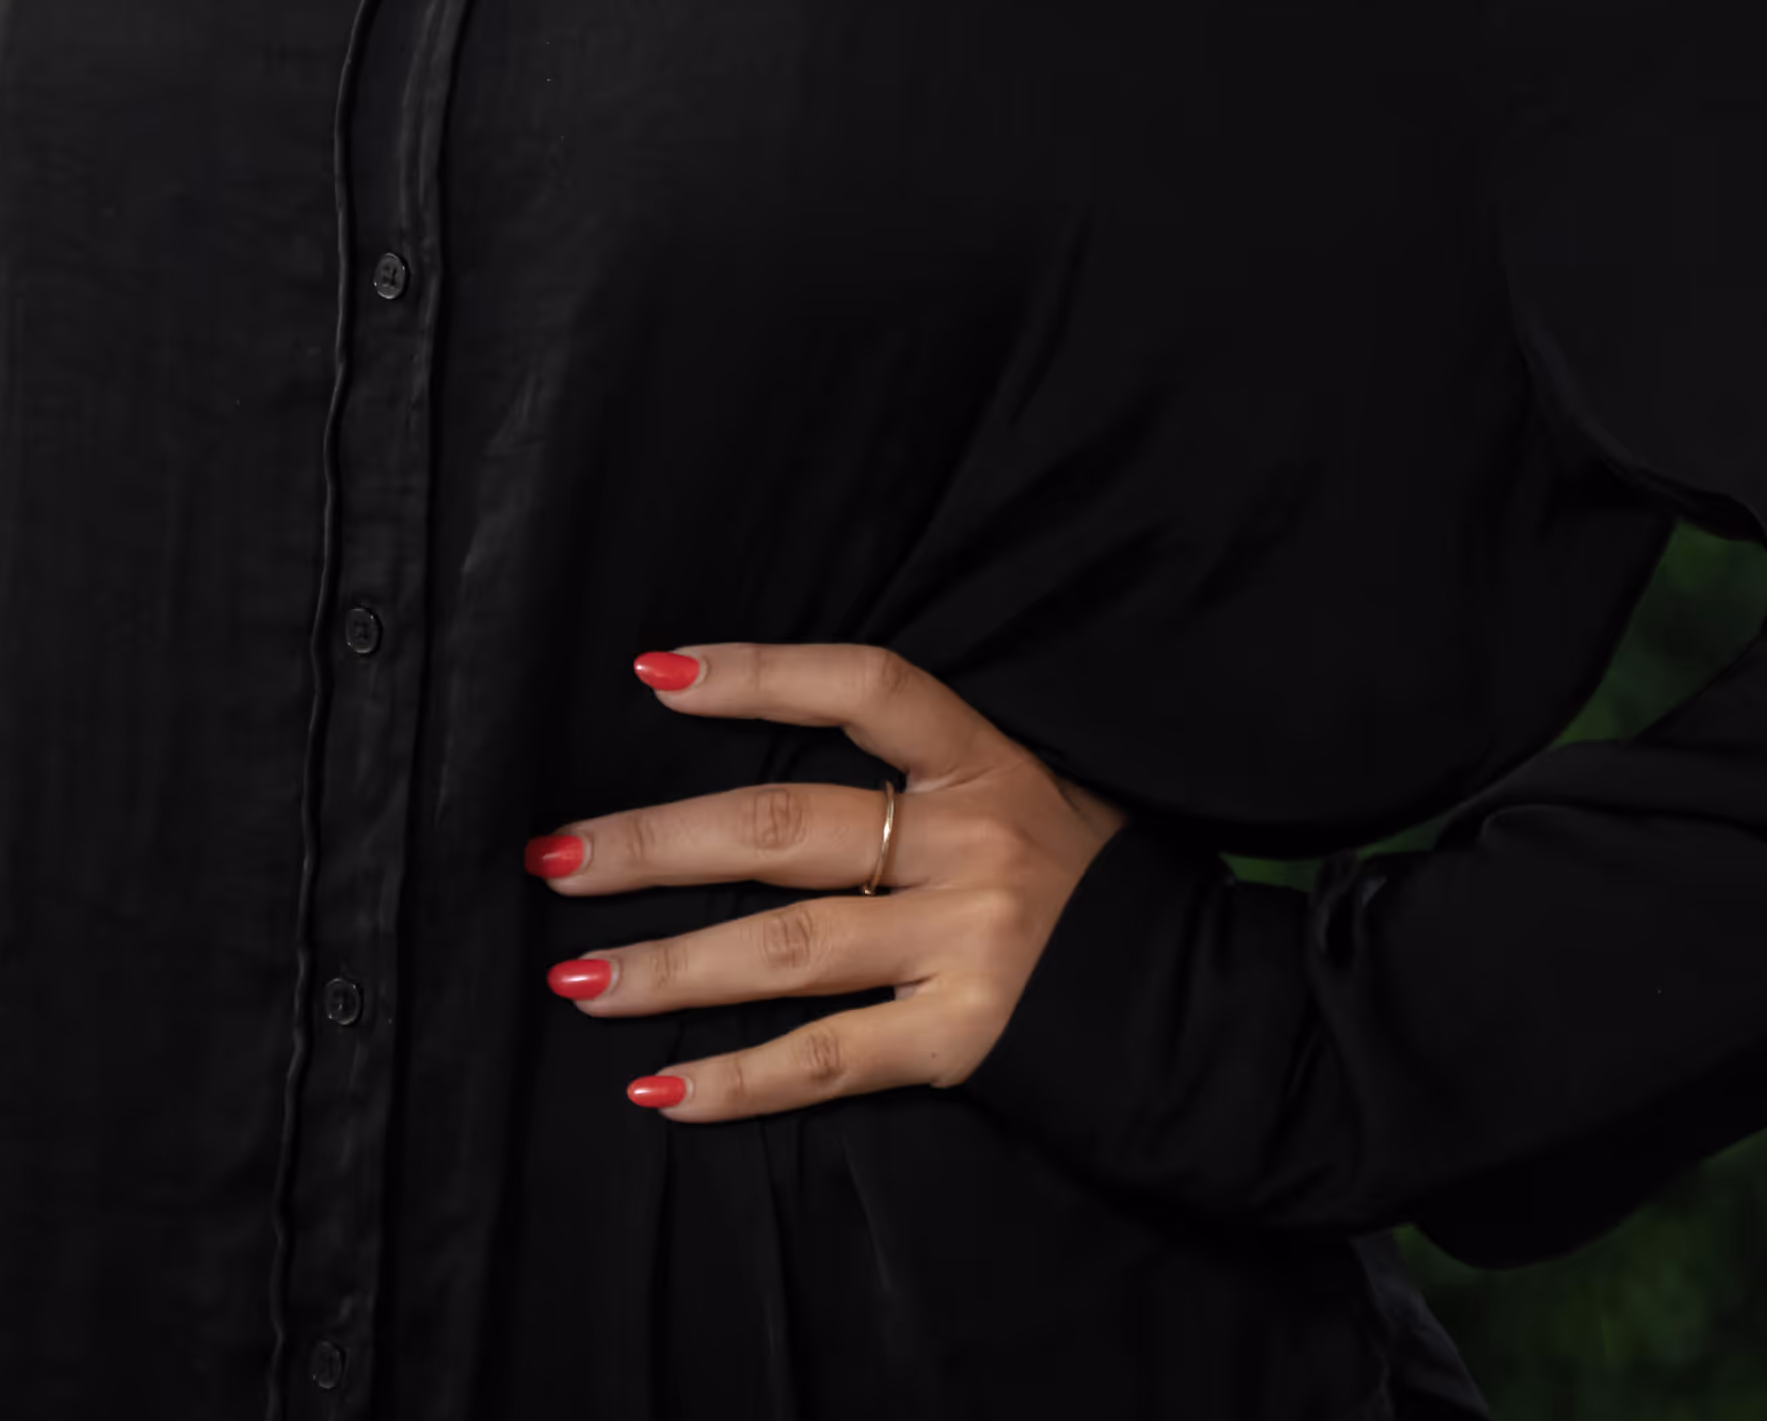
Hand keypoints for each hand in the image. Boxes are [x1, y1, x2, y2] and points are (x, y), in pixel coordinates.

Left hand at [525, 639, 1122, 1121]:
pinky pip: (830, 1060)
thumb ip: (934, 778)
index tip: (652, 673)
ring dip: (667, 966)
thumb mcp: (1041, 791)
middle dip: (654, 843)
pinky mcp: (967, 1040)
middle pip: (782, 827)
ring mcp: (967, 942)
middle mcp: (970, 842)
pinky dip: (737, 1081)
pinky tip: (657, 1092)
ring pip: (785, 948)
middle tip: (553, 857)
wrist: (1213, 1011)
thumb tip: (784, 762)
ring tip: (575, 976)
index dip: (759, 673)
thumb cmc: (1103, 888)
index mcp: (988, 761)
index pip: (863, 686)